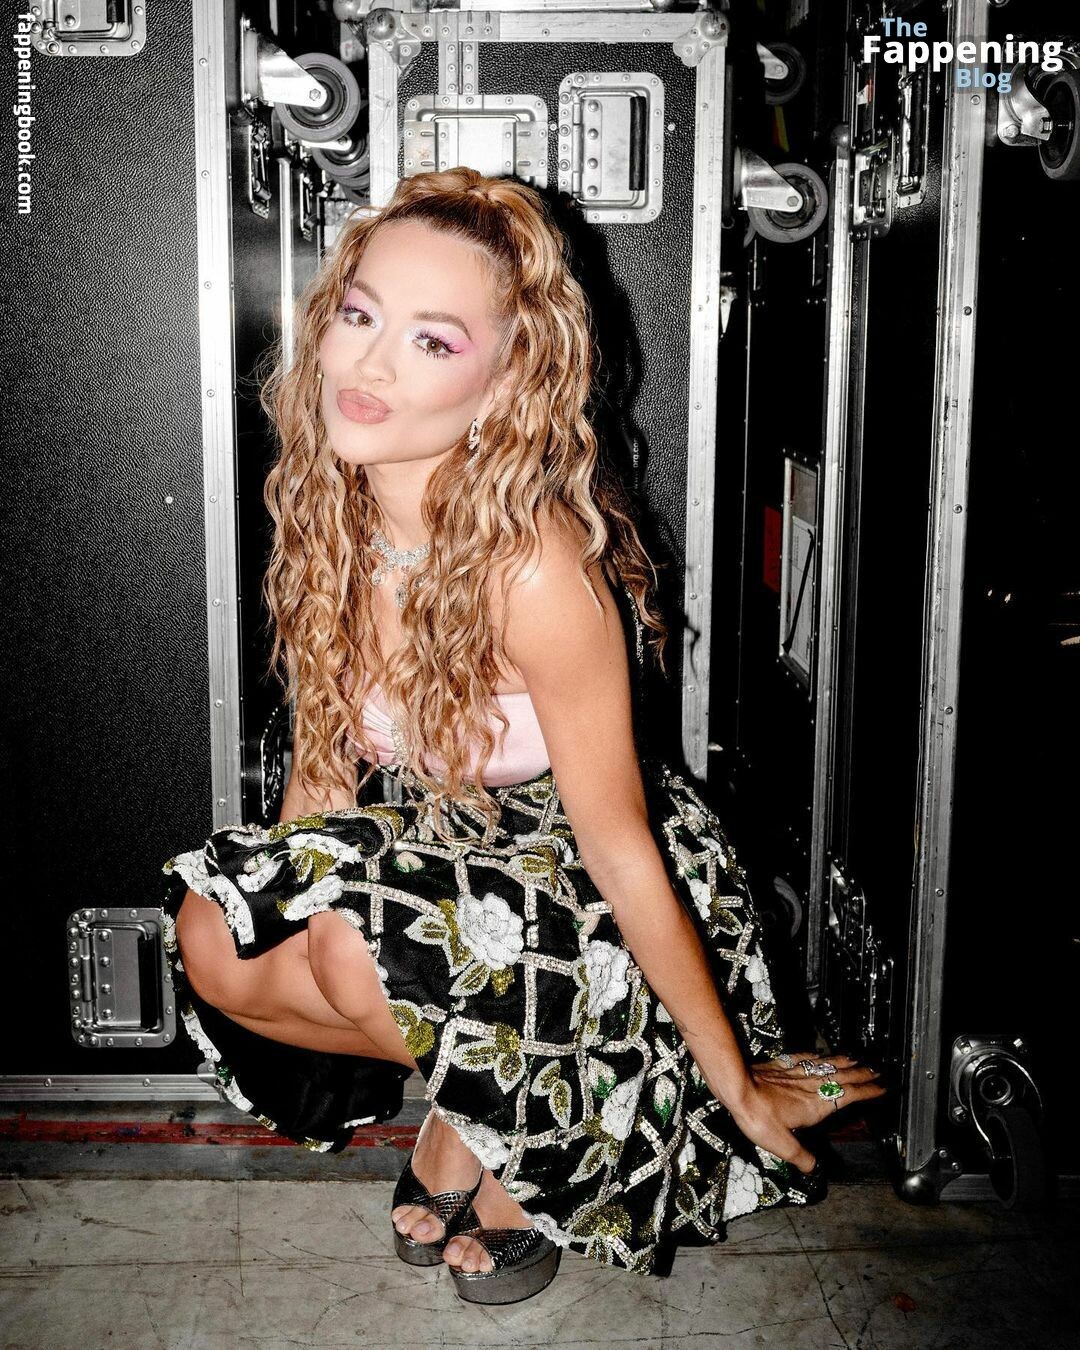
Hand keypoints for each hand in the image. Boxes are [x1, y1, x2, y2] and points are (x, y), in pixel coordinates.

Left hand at [720, 1051, 888, 1175]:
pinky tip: (818, 1054)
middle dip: (861, 1074)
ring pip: (827, 1064)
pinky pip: (806, 1058)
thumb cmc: (759, 1115)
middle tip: (876, 1071)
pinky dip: (818, 1056)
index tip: (882, 1087)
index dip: (867, 1091)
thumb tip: (813, 1168)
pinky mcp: (782, 1065)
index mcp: (816, 1104)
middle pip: (842, 1076)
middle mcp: (811, 1085)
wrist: (737, 1086)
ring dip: (843, 1062)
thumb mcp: (782, 1145)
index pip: (849, 1095)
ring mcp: (797, 1072)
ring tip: (855, 1060)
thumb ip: (801, 1157)